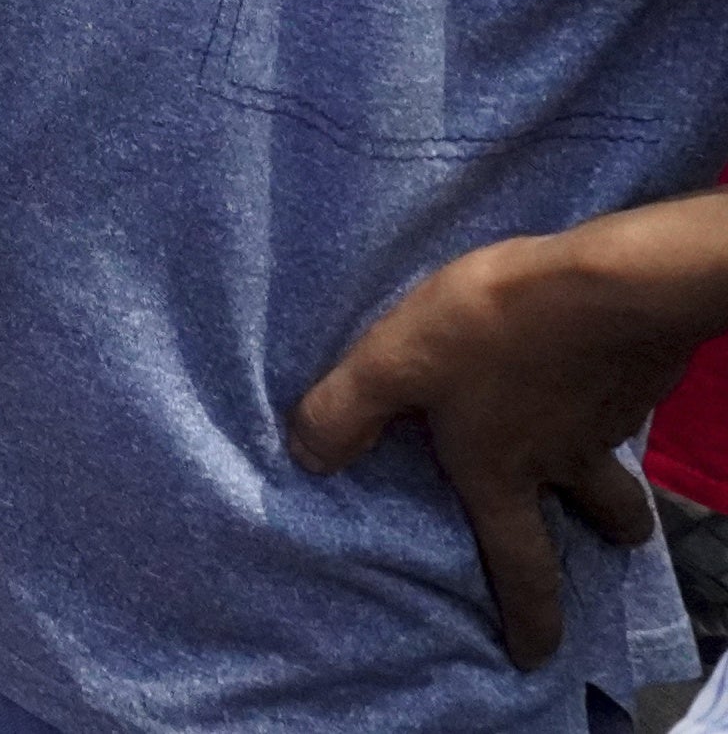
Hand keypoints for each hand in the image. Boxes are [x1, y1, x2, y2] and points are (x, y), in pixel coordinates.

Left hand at [290, 199, 727, 665]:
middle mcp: (566, 458)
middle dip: (607, 533)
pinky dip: (608, 399)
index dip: (530, 619)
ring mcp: (609, 417)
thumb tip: (305, 458)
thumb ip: (347, 410)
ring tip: (593, 448)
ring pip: (617, 459)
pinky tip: (587, 366)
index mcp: (505, 472)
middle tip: (608, 537)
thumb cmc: (494, 329)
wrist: (610, 284)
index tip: (537, 654)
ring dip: (611, 466)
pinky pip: (623, 402)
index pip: (523, 567)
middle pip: (604, 516)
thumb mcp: (394, 362)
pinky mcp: (634, 372)